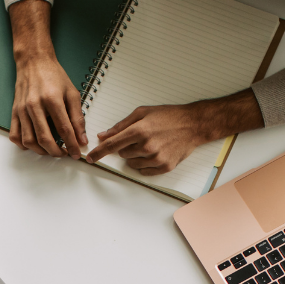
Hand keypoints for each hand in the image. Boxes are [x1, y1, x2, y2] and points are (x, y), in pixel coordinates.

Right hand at [7, 0, 86, 157]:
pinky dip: (24, 145)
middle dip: (57, 152)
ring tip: (51, 150)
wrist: (34, 62)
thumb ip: (77, 117)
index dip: (72, 145)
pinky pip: (15, 135)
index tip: (76, 153)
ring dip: (41, 151)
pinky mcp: (14, 112)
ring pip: (29, 141)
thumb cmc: (53, 75)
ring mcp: (22, 110)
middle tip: (64, 154)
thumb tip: (81, 139)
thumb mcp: (72, 93)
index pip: (64, 130)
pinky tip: (34, 144)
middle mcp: (34, 105)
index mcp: (52, 99)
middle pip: (45, 139)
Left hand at [84, 91, 262, 174]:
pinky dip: (145, 164)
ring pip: (132, 163)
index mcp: (140, 130)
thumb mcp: (143, 113)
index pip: (112, 145)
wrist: (193, 125)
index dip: (99, 152)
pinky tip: (155, 152)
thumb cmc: (169, 116)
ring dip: (136, 155)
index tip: (91, 158)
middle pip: (122, 154)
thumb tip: (103, 135)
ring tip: (150, 143)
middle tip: (140, 137)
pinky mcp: (164, 167)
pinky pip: (144, 171)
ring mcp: (156, 158)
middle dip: (126, 146)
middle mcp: (147, 146)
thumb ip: (121, 125)